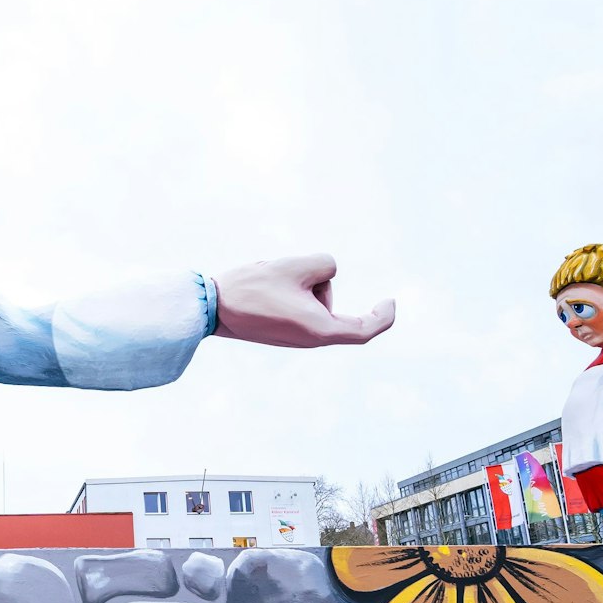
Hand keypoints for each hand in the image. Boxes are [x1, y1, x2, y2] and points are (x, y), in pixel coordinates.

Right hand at [213, 254, 394, 347]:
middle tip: (286, 276)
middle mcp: (311, 338)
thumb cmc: (252, 289)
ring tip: (268, 284)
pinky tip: (264, 289)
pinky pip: (297, 304)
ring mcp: (294, 336)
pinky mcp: (282, 331)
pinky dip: (288, 291)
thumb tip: (325, 274)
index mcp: (320, 329)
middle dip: (315, 281)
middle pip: (330, 301)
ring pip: (312, 299)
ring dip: (297, 283)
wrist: (212, 308)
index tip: (390, 302)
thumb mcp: (295, 265)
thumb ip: (325, 264)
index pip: (365, 329)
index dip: (383, 316)